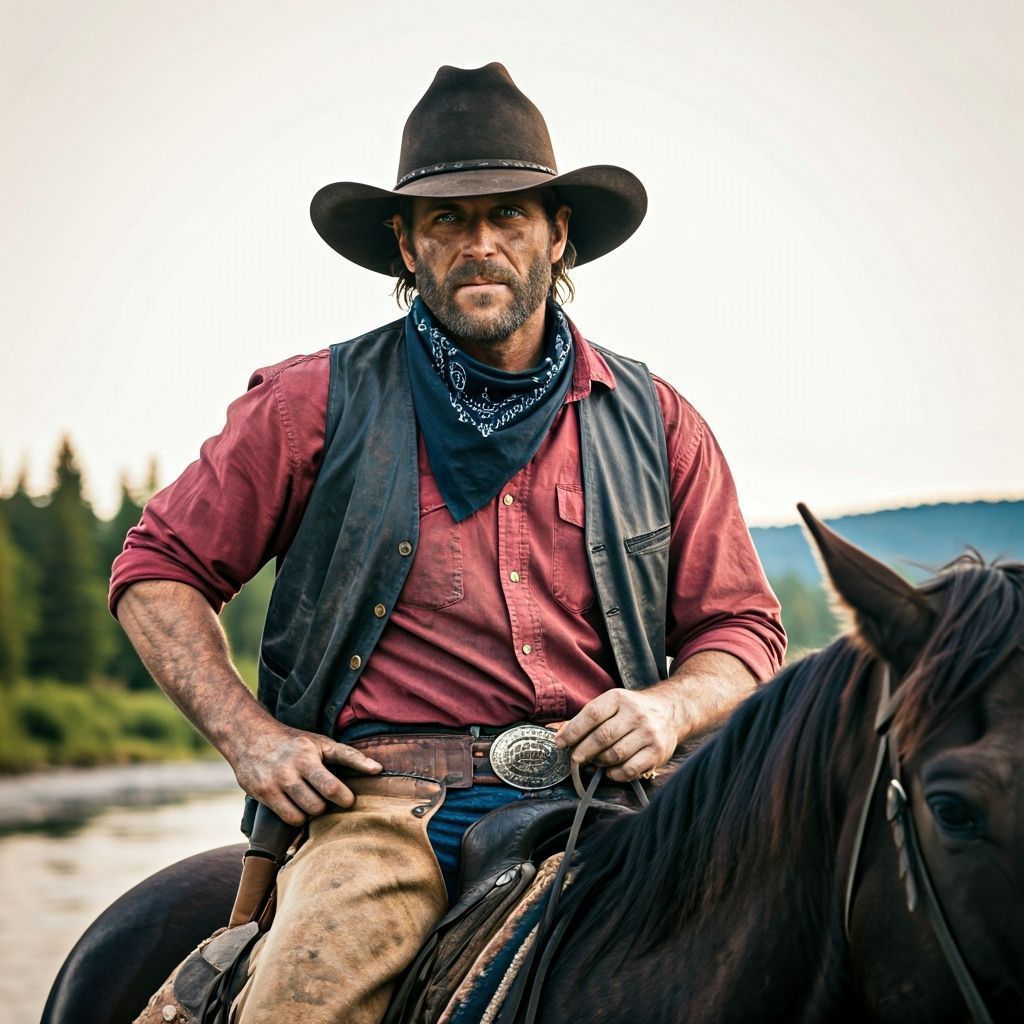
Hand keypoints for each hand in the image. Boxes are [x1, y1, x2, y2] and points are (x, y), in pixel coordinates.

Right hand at [226, 719, 381, 825]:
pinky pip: (291, 818)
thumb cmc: (294, 744)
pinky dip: (299, 818)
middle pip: (325, 797)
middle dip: (335, 802)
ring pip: (308, 811)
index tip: (356, 795)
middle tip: (335, 799)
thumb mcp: (320, 743)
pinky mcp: (265, 794)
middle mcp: (294, 765)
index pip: (337, 772)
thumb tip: (378, 769)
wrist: (250, 738)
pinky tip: (299, 807)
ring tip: (314, 801)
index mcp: (310, 751)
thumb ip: (348, 756)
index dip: (348, 793)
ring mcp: (278, 780)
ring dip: (316, 811)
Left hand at [554, 688, 681, 782]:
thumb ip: (584, 718)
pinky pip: (629, 769)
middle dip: (583, 751)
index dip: (572, 731)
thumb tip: (554, 731)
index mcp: (619, 698)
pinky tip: (610, 770)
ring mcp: (648, 734)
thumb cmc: (630, 710)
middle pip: (601, 737)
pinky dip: (615, 774)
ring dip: (599, 762)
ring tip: (594, 761)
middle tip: (575, 758)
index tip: (560, 743)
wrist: (671, 711)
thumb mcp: (610, 704)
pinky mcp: (657, 752)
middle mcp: (635, 714)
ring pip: (614, 755)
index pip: (591, 715)